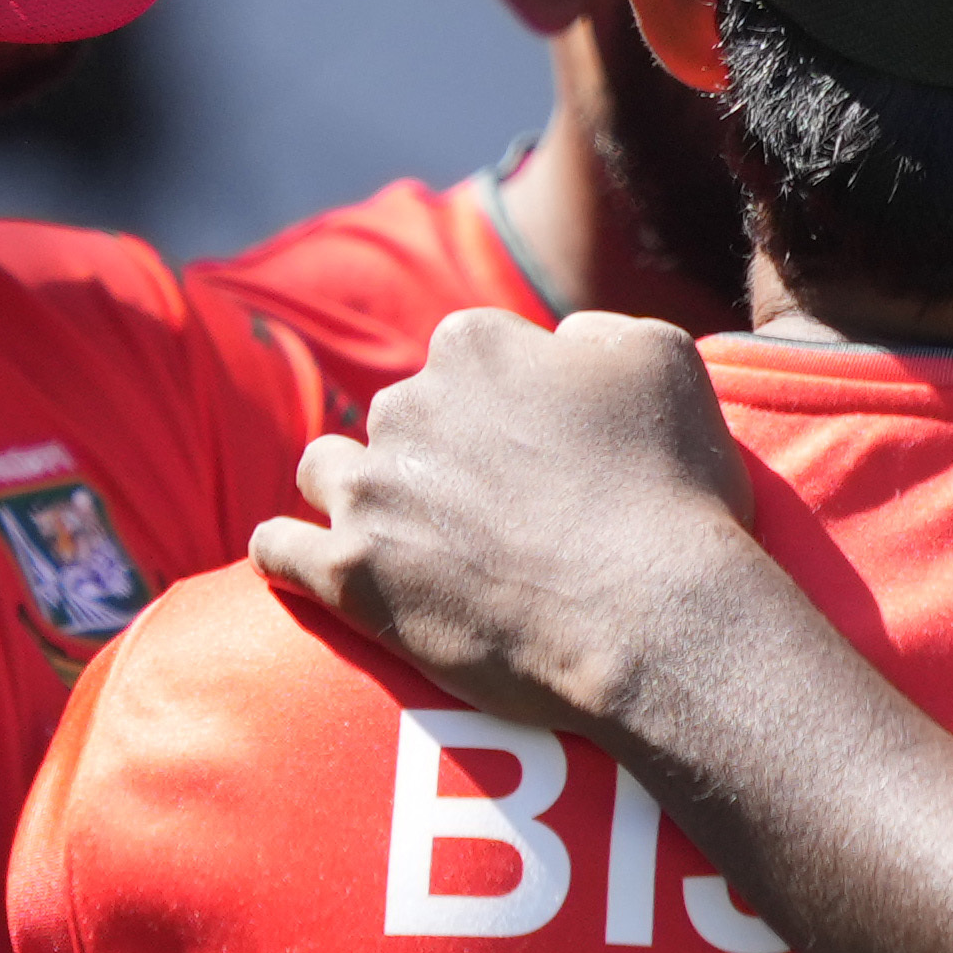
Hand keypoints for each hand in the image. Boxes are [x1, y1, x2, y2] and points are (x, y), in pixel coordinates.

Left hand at [252, 309, 769, 738]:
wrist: (655, 620)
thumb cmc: (674, 494)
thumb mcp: (664, 360)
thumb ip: (595, 332)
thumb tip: (556, 346)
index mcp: (474, 345)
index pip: (466, 359)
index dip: (503, 408)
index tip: (535, 456)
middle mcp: (406, 404)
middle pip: (398, 416)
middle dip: (432, 454)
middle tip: (489, 513)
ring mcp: (372, 492)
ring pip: (326, 470)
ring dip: (356, 492)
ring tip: (400, 537)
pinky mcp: (350, 575)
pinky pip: (278, 549)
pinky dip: (289, 552)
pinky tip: (310, 564)